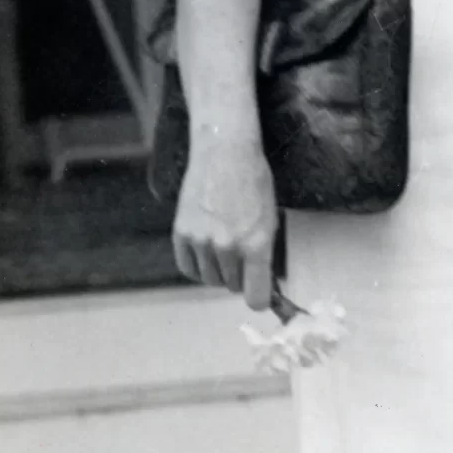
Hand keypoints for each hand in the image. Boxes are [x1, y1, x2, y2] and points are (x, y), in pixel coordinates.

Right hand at [173, 132, 279, 312]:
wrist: (224, 153)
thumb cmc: (254, 182)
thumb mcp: (271, 219)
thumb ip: (265, 254)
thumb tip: (264, 283)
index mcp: (256, 245)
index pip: (256, 297)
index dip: (260, 298)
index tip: (260, 293)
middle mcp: (228, 247)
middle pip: (233, 287)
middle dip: (240, 276)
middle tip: (242, 254)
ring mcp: (202, 241)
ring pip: (210, 279)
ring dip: (218, 270)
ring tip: (224, 245)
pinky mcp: (181, 233)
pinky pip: (188, 268)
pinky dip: (197, 266)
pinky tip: (206, 251)